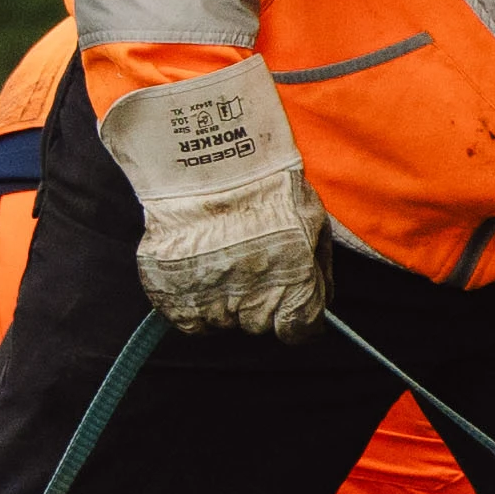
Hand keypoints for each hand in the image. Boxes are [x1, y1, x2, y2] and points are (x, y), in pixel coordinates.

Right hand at [100, 63, 326, 334]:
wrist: (209, 162)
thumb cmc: (267, 185)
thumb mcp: (312, 221)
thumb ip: (319, 269)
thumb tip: (322, 304)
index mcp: (294, 288)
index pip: (298, 331)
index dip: (294, 317)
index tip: (287, 306)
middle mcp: (254, 303)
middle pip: (257, 325)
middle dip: (256, 301)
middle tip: (246, 263)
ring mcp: (210, 302)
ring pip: (220, 322)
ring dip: (221, 299)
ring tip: (217, 258)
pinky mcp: (172, 296)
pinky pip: (186, 319)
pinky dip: (190, 302)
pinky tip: (194, 270)